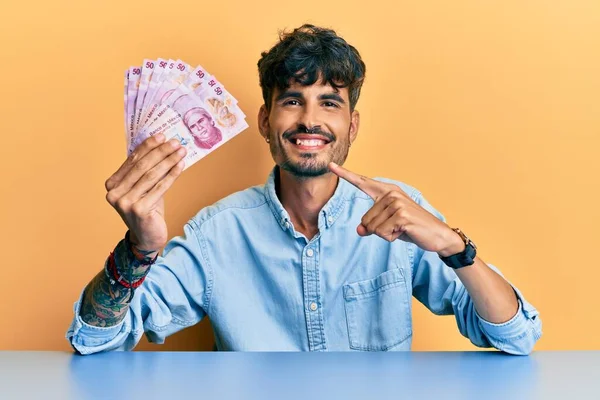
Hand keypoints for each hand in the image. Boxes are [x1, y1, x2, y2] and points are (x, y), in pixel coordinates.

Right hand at [104, 133, 186, 250]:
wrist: (147, 238)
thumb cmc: (147, 209)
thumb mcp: (144, 188)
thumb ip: (146, 171)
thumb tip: (162, 146)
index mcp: (112, 184)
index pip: (132, 160)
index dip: (148, 146)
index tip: (162, 136)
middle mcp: (114, 193)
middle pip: (142, 166)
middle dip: (160, 151)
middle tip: (175, 142)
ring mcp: (125, 202)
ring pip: (151, 175)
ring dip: (168, 161)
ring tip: (181, 151)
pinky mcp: (138, 210)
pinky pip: (159, 188)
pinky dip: (172, 174)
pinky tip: (181, 165)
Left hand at [328, 162, 463, 255]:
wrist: (437, 235)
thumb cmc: (411, 228)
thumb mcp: (387, 226)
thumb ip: (371, 226)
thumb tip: (359, 230)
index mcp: (386, 191)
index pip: (362, 182)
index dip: (345, 174)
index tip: (331, 166)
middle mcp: (391, 194)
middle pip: (365, 220)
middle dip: (378, 230)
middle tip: (397, 228)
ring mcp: (396, 203)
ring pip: (372, 228)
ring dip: (386, 234)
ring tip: (402, 229)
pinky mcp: (401, 215)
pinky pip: (382, 233)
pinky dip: (391, 238)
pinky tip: (405, 232)